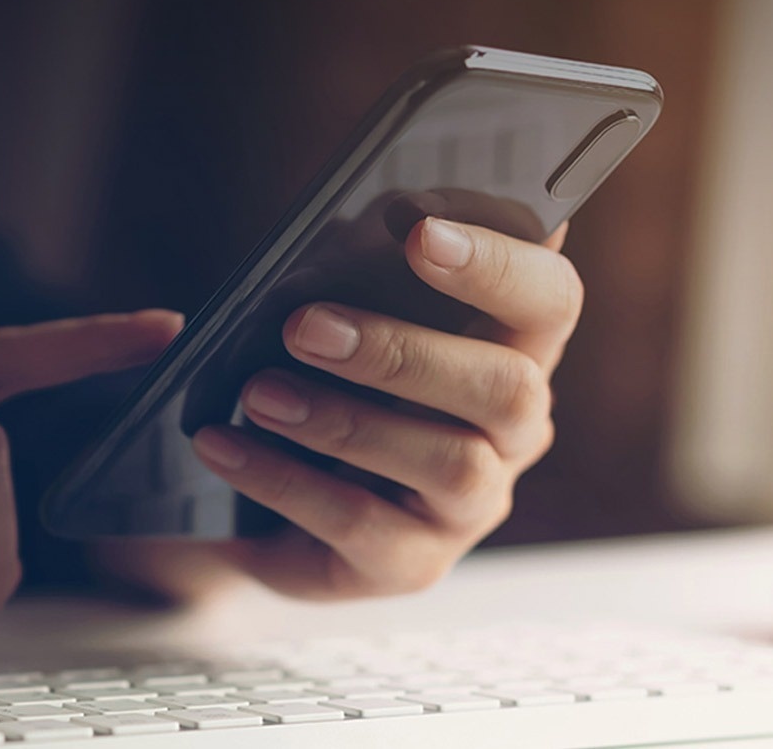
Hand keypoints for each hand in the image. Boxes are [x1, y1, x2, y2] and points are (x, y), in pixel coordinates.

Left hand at [190, 217, 580, 597]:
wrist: (254, 491)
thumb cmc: (314, 371)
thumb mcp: (331, 303)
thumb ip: (357, 259)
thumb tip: (377, 208)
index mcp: (513, 347)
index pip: (550, 299)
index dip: (498, 264)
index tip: (419, 231)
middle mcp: (514, 429)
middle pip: (508, 387)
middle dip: (403, 351)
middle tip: (303, 325)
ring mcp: (472, 505)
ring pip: (446, 461)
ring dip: (342, 420)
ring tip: (257, 391)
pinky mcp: (413, 563)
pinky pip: (361, 524)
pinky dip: (283, 478)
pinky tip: (222, 444)